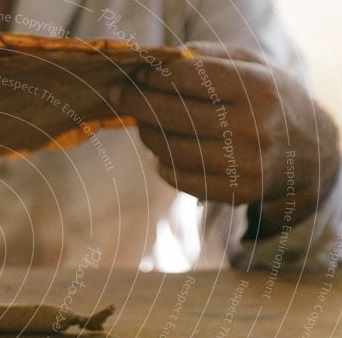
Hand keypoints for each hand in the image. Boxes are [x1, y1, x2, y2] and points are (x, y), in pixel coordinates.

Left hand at [111, 42, 339, 237]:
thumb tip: (164, 58)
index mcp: (257, 89)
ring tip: (144, 123)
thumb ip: (211, 56)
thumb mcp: (254, 66)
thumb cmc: (270, 101)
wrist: (308, 154)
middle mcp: (252, 128)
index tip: (138, 74)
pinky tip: (164, 151)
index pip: (189, 79)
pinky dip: (162, 163)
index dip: (155, 76)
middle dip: (138, 103)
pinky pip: (178, 178)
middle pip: (172, 115)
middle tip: (120, 95)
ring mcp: (244, 165)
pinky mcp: (234, 192)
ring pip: (169, 149)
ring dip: (147, 134)